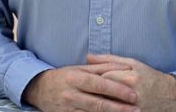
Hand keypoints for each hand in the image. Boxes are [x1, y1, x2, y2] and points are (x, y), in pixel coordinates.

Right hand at [22, 62, 139, 111]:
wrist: (39, 90)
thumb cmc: (64, 77)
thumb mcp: (80, 68)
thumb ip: (102, 67)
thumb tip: (124, 68)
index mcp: (76, 78)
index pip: (100, 85)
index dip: (117, 90)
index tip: (133, 95)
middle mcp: (71, 94)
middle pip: (98, 103)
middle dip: (119, 108)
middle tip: (136, 109)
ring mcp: (69, 109)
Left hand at [88, 54, 175, 111]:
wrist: (171, 97)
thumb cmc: (150, 77)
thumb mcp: (133, 63)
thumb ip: (109, 59)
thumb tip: (88, 57)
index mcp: (131, 78)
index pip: (103, 78)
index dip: (91, 78)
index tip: (83, 78)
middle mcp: (132, 94)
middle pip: (103, 94)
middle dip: (91, 92)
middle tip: (81, 92)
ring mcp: (134, 109)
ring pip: (107, 107)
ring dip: (95, 105)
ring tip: (85, 103)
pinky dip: (105, 111)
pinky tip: (98, 109)